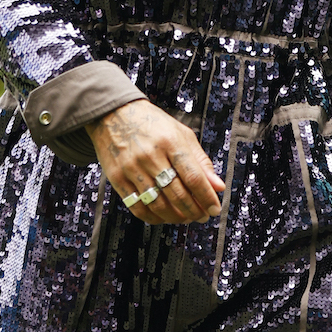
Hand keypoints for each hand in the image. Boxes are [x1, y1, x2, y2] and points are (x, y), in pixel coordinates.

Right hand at [88, 99, 224, 224]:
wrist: (114, 114)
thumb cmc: (151, 124)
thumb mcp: (181, 134)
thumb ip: (201, 161)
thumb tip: (218, 186)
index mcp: (171, 141)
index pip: (194, 177)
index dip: (207, 198)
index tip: (214, 209)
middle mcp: (151, 155)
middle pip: (177, 194)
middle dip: (194, 211)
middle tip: (202, 216)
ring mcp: (132, 168)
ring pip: (158, 204)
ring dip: (175, 217)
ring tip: (185, 218)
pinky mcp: (117, 178)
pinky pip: (137, 206)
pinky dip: (153, 217)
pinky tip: (163, 217)